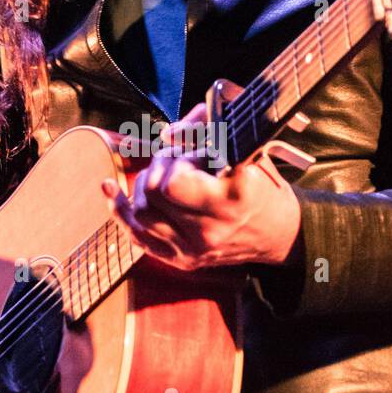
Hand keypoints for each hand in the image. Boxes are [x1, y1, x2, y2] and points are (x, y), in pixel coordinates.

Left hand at [101, 103, 301, 270]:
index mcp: (229, 200)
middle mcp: (209, 229)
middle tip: (176, 160)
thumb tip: (169, 132)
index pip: (173, 181)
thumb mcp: (246, 152)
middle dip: (158, 167)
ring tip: (160, 174)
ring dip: (142, 185)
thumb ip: (206, 132)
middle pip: (152, 194)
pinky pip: (138, 237)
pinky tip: (111, 190)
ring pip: (140, 214)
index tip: (190, 154)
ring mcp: (193, 249)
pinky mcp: (182, 260)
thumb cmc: (262, 187)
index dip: (175, 160)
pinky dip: (120, 211)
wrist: (280, 234)